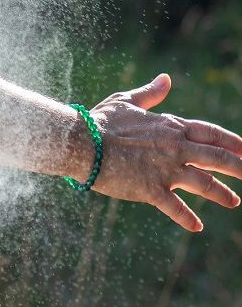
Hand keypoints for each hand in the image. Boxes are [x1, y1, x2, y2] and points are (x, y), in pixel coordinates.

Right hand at [90, 74, 241, 230]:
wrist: (81, 141)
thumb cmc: (100, 120)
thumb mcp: (126, 101)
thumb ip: (150, 93)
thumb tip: (166, 79)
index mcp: (171, 126)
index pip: (213, 133)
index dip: (235, 143)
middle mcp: (175, 147)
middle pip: (219, 158)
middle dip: (241, 167)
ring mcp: (166, 169)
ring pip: (205, 184)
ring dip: (223, 194)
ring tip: (234, 202)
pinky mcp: (151, 189)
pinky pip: (176, 207)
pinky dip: (187, 218)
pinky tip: (197, 227)